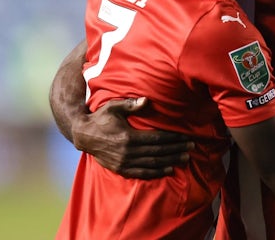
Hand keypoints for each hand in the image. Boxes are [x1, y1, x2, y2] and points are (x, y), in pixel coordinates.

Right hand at [72, 97, 193, 178]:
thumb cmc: (101, 117)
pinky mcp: (120, 169)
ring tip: (184, 158)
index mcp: (128, 136)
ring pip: (152, 164)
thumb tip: (146, 100)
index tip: (186, 137)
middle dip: (176, 150)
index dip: (173, 139)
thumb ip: (131, 105)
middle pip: (158, 152)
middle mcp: (127, 152)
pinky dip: (156, 172)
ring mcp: (123, 162)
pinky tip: (168, 170)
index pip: (157, 139)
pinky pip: (141, 173)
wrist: (83, 134)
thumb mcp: (114, 107)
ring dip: (170, 161)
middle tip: (191, 147)